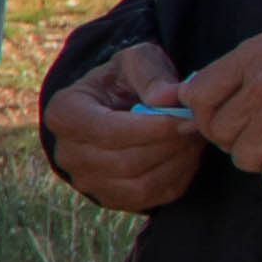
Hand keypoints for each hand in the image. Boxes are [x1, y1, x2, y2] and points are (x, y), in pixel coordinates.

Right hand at [45, 36, 205, 212]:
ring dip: (176, 163)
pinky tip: (187, 155)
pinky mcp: (109, 199)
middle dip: (169, 146)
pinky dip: (175, 178)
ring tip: (194, 139)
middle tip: (198, 127)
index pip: (108, 132)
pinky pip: (149, 198)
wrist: (114, 107)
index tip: (187, 119)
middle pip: (126, 162)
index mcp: (63, 114)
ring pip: (140, 185)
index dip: (152, 130)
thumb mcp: (136, 62)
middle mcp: (66, 154)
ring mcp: (86, 182)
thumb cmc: (124, 81)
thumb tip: (168, 98)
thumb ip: (152, 76)